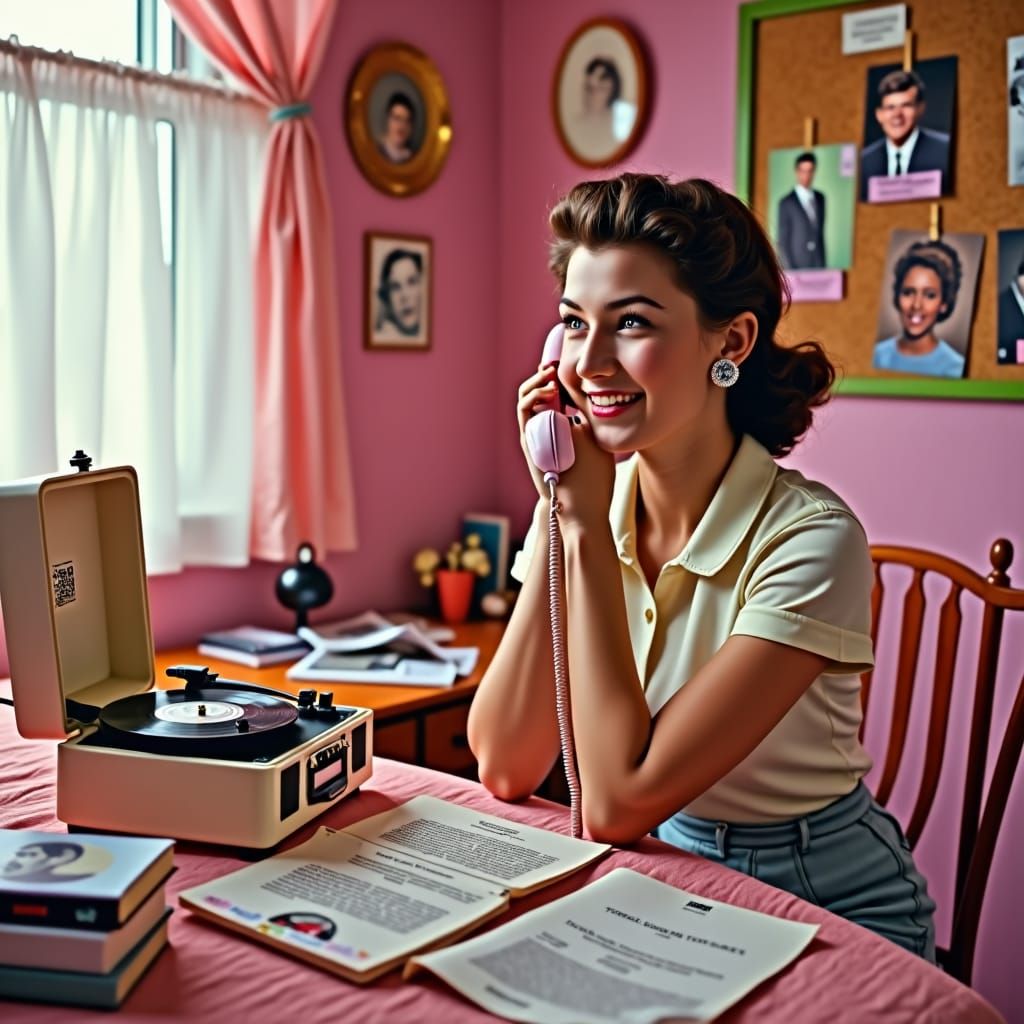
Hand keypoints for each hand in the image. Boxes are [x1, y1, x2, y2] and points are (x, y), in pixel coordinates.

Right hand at [516, 365, 613, 527]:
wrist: (579, 505)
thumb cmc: (593, 477)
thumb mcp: (598, 440)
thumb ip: (593, 421)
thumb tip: (599, 397)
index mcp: (561, 425)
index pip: (555, 393)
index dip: (559, 376)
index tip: (569, 362)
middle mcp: (544, 427)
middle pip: (538, 391)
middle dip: (545, 373)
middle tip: (556, 361)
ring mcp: (533, 433)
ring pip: (526, 397)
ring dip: (537, 381)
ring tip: (550, 373)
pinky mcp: (527, 440)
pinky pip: (524, 411)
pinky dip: (533, 396)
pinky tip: (549, 390)